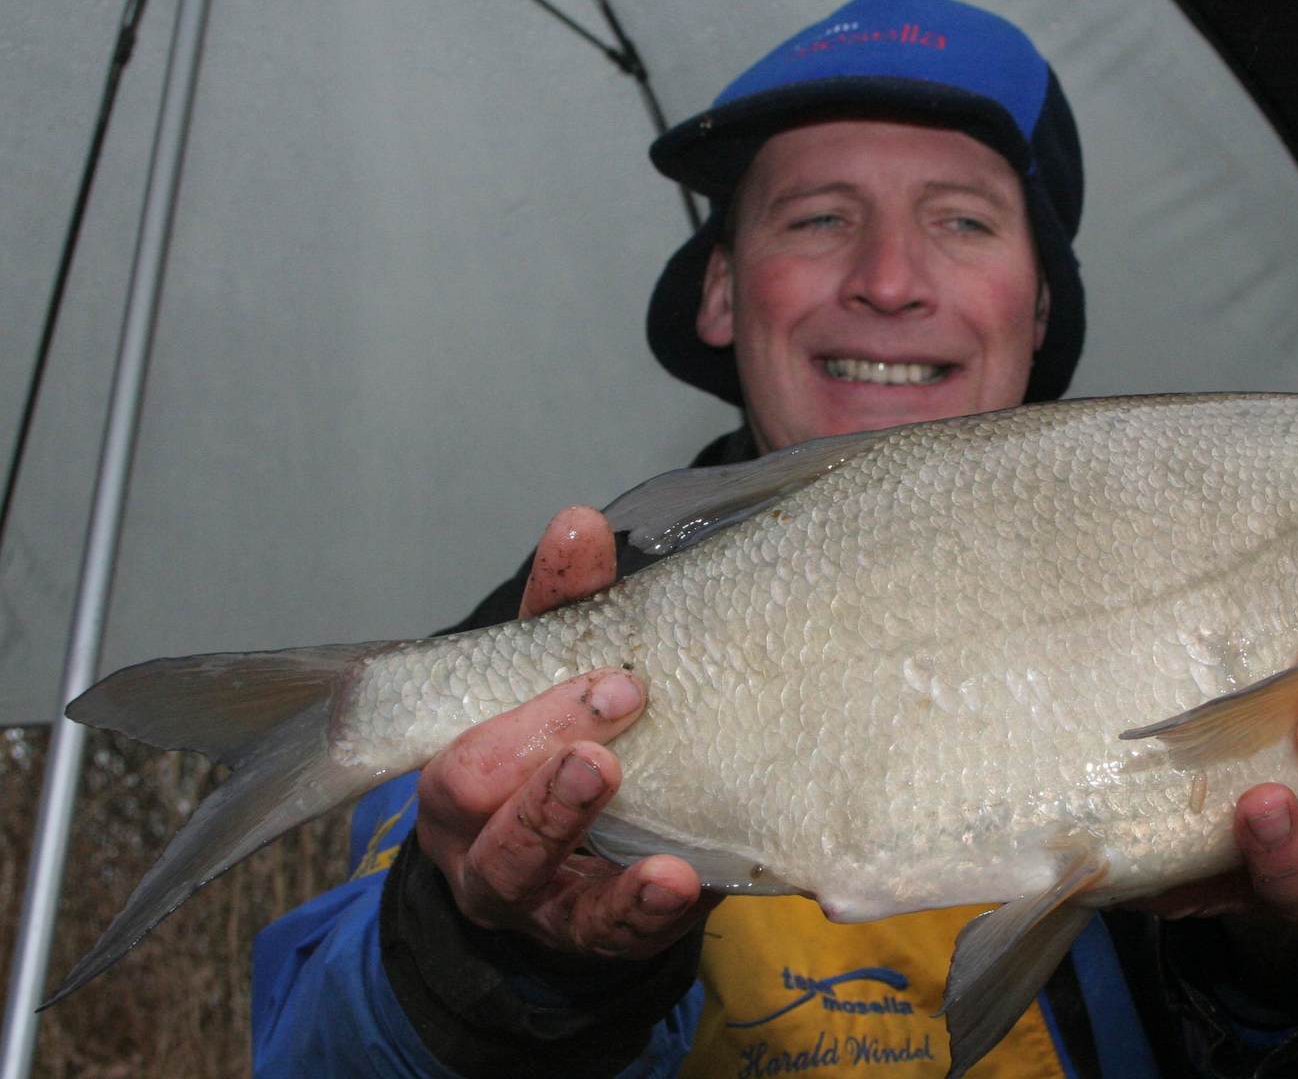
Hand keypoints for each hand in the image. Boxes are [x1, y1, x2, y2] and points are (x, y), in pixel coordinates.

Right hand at [411, 506, 712, 959]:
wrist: (579, 882)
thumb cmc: (558, 763)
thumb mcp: (556, 688)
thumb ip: (566, 612)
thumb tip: (579, 522)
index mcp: (457, 774)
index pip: (463, 741)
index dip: (531, 707)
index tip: (614, 674)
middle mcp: (475, 843)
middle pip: (478, 800)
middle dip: (540, 747)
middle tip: (621, 703)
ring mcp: (531, 899)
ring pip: (521, 869)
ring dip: (566, 818)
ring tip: (614, 777)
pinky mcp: (591, 939)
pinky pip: (607, 934)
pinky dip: (639, 908)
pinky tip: (676, 882)